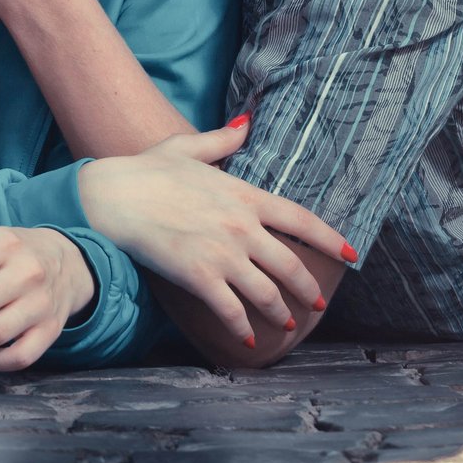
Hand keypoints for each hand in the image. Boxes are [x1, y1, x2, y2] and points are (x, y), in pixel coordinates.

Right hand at [77, 125, 353, 346]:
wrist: (112, 196)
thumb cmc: (145, 170)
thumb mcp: (186, 147)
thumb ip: (222, 140)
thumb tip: (247, 122)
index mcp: (244, 195)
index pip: (301, 220)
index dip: (330, 240)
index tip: (350, 254)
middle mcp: (241, 227)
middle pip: (291, 265)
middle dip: (309, 289)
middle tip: (318, 304)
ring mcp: (222, 254)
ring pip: (266, 293)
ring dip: (280, 313)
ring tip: (286, 324)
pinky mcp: (199, 277)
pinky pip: (231, 311)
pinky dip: (242, 329)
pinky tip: (247, 340)